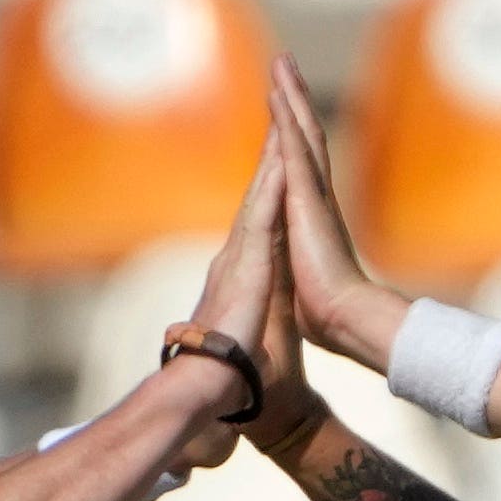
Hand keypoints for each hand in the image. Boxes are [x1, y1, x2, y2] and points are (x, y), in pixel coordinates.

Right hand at [165, 132, 289, 474]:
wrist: (218, 392)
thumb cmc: (239, 376)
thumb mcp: (254, 338)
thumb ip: (251, 322)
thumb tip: (249, 326)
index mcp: (243, 274)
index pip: (261, 220)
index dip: (271, 184)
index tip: (283, 151)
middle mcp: (237, 258)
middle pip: (258, 197)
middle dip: (270, 153)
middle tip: (279, 108)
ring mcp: (240, 258)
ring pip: (259, 197)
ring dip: (271, 156)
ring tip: (282, 115)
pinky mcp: (247, 267)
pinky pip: (262, 218)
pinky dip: (271, 188)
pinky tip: (282, 159)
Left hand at [266, 59, 413, 381]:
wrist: (345, 317)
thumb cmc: (326, 312)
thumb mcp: (301, 283)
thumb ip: (301, 273)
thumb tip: (302, 289)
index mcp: (312, 217)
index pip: (300, 166)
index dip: (293, 134)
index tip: (285, 107)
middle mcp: (316, 198)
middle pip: (304, 137)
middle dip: (294, 100)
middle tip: (285, 66)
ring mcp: (313, 195)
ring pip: (302, 133)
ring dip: (291, 96)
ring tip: (281, 62)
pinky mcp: (307, 198)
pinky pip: (294, 148)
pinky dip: (287, 118)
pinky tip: (279, 93)